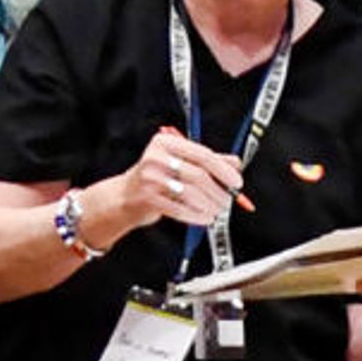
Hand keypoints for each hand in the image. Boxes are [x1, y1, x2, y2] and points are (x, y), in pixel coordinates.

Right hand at [100, 130, 244, 240]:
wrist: (124, 196)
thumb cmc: (156, 178)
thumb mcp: (179, 162)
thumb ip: (207, 160)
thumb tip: (236, 163)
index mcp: (166, 143)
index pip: (203, 154)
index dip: (224, 170)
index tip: (237, 182)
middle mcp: (156, 157)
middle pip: (198, 175)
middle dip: (219, 191)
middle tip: (229, 201)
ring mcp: (150, 178)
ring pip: (191, 193)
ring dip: (210, 205)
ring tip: (217, 211)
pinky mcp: (147, 198)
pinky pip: (180, 209)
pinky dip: (197, 215)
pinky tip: (205, 218)